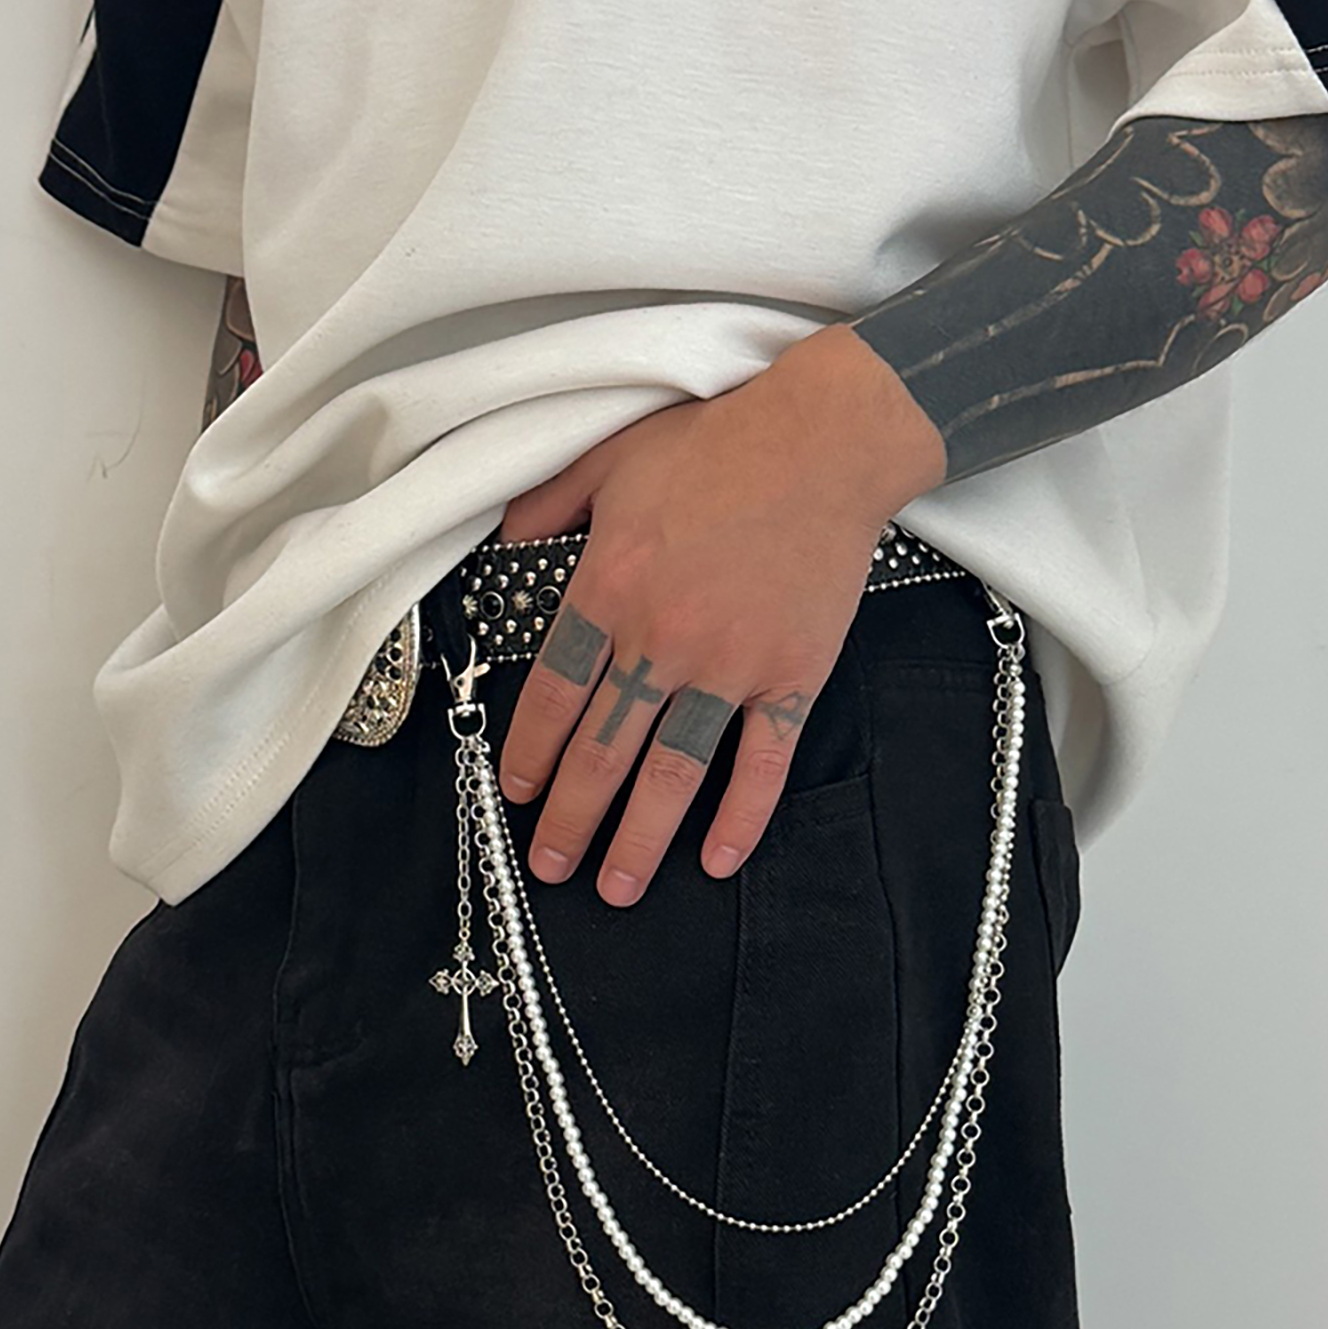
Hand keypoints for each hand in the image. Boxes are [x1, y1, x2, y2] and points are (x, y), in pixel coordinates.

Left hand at [493, 323, 946, 906]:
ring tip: (616, 887)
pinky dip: (742, 816)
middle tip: (549, 864)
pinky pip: (764, 762)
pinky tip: (719, 859)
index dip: (530, 751)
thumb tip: (503, 550)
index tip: (516, 791)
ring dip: (640, 840)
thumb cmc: (715, 442)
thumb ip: (543, 509)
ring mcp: (731, 666)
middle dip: (570, 818)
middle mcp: (662, 641)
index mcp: (609, 589)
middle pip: (603, 752)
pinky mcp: (792, 676)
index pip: (555, 694)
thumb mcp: (604, 457)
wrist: (824, 441)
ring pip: (673, 773)